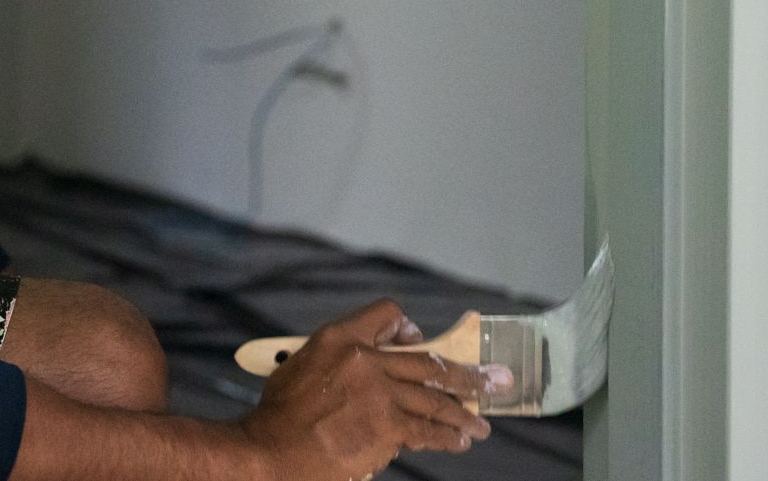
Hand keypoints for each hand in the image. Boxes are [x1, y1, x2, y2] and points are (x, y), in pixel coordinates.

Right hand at [240, 299, 504, 480]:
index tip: (421, 342)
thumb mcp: (301, 363)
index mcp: (339, 337)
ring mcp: (378, 393)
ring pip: (435, 398)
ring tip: (480, 424)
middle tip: (497, 379)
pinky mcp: (386, 427)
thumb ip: (340, 355)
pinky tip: (458, 441)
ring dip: (464, 412)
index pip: (387, 314)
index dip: (407, 329)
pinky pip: (426, 430)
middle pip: (428, 359)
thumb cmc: (281, 415)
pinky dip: (446, 436)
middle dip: (469, 373)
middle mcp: (363, 359)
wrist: (270, 452)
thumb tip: (376, 363)